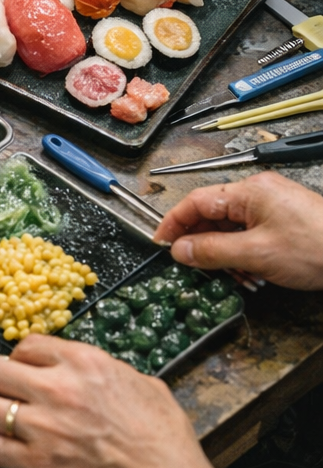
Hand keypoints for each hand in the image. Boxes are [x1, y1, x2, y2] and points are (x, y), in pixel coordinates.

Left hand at [0, 336, 240, 467]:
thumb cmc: (164, 438)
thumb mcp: (142, 384)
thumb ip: (107, 370)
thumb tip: (88, 368)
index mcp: (83, 362)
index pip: (25, 346)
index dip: (19, 360)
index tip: (22, 373)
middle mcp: (57, 388)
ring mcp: (43, 427)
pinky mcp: (36, 465)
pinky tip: (2, 451)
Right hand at [154, 171, 322, 287]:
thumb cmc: (318, 249)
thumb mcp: (256, 254)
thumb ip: (212, 251)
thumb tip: (180, 250)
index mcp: (249, 191)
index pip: (196, 201)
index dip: (174, 222)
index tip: (160, 242)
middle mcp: (259, 193)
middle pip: (212, 214)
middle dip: (201, 242)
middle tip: (193, 267)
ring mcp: (273, 207)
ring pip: (231, 227)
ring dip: (223, 253)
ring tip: (229, 276)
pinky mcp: (285, 221)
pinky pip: (249, 233)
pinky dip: (242, 253)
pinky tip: (248, 273)